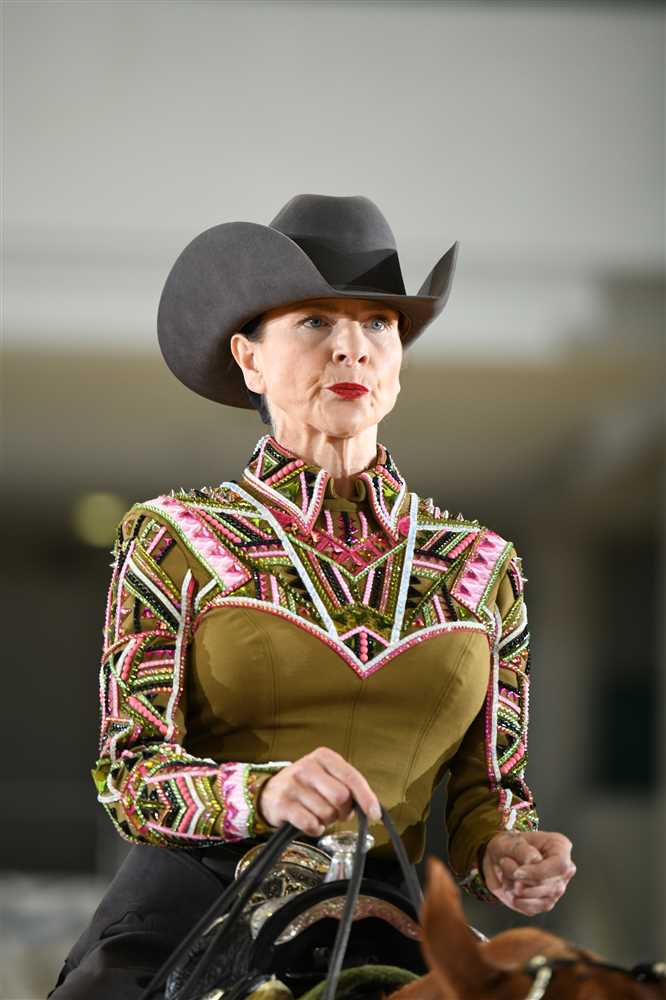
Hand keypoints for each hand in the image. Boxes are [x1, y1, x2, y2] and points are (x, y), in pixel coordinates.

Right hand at [256, 746, 381, 836]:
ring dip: (327, 820)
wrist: (271, 792)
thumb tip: (369, 809)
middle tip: (336, 812)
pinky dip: (315, 828)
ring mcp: (293, 784)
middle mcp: (307, 766)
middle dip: (343, 811)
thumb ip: (349, 788)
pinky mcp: (282, 804)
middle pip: (341, 797)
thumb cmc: (308, 786)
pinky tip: (309, 822)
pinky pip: (310, 824)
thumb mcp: (328, 777)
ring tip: (317, 813)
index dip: (366, 797)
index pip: (351, 777)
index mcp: (324, 757)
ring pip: (326, 813)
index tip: (374, 814)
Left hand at [481, 830, 575, 914]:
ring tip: (504, 873)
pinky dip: (515, 899)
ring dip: (514, 888)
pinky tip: (509, 886)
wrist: (501, 859)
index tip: (517, 873)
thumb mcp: (509, 840)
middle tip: (503, 863)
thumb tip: (533, 861)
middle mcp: (564, 870)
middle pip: (545, 883)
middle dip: (519, 878)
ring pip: (538, 897)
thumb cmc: (509, 846)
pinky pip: (531, 908)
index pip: (559, 865)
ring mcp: (557, 889)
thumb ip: (521, 849)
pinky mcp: (546, 903)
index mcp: (560, 847)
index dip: (538, 872)